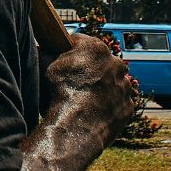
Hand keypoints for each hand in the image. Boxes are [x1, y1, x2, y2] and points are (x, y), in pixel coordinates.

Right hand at [45, 33, 137, 148]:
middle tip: (74, 82)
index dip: (69, 51)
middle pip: (100, 62)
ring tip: (84, 100)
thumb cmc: (57, 94)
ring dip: (102, 88)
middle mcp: (115, 63)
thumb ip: (46, 52)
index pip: (80, 43)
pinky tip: (94, 112)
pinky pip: (118, 103)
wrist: (74, 128)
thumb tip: (42, 48)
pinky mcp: (128, 106)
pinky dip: (109, 106)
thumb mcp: (43, 66)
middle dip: (90, 69)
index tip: (63, 61)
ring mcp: (124, 86)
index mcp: (95, 48)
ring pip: (113, 82)